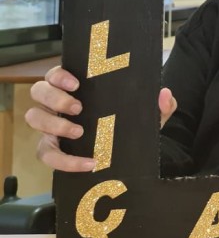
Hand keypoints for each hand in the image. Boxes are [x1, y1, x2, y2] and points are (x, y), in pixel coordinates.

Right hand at [25, 67, 177, 171]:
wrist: (127, 151)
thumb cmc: (129, 122)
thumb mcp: (148, 114)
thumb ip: (162, 105)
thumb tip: (165, 94)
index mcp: (75, 88)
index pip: (55, 74)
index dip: (59, 75)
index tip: (76, 83)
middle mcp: (58, 104)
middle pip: (38, 91)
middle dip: (54, 98)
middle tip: (79, 107)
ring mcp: (51, 125)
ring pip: (33, 118)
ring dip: (53, 124)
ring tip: (79, 132)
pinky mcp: (52, 148)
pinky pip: (46, 154)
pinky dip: (64, 160)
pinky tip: (87, 163)